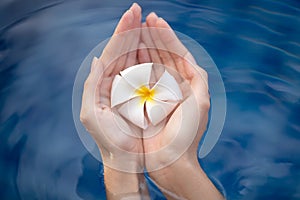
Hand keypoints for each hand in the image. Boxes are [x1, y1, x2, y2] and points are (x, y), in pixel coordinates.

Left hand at [80, 3, 148, 198]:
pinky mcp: (141, 94)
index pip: (113, 52)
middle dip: (130, 29)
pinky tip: (151, 44)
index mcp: (103, 83)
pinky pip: (144, 72)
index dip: (121, 33)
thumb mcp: (92, 113)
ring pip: (134, 57)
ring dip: (139, 39)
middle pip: (123, 50)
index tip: (131, 14)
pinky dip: (148, 57)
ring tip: (146, 22)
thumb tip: (97, 59)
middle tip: (138, 10)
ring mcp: (128, 87)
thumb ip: (93, 85)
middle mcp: (114, 82)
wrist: (124, 156)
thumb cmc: (108, 138)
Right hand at [138, 13, 222, 198]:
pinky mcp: (141, 101)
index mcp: (185, 83)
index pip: (176, 54)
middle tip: (143, 19)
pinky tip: (129, 51)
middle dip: (153, 37)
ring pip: (148, 63)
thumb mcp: (201, 103)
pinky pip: (136, 78)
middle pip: (161, 55)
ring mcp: (154, 92)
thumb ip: (198, 77)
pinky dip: (133, 64)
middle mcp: (170, 85)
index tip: (156, 20)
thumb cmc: (187, 134)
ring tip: (135, 29)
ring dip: (142, 46)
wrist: (169, 160)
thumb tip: (186, 56)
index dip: (167, 36)